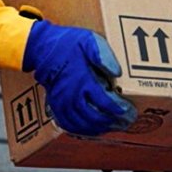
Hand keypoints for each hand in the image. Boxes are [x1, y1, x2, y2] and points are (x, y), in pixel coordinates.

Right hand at [23, 20, 136, 135]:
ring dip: (99, 128)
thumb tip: (117, 72)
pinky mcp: (55, 105)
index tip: (130, 111)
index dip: (119, 109)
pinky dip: (82, 130)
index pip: (105, 102)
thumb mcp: (89, 41)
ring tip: (112, 127)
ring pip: (82, 124)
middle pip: (95, 117)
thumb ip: (103, 55)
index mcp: (82, 80)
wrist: (41, 48)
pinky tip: (92, 129)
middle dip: (112, 122)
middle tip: (126, 122)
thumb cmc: (67, 44)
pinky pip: (68, 124)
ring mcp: (62, 102)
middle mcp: (72, 95)